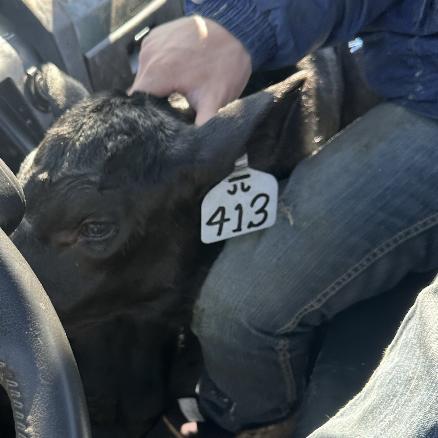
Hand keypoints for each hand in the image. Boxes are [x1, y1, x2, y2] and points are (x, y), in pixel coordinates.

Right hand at [129, 16, 251, 124]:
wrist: (237, 30)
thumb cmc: (226, 65)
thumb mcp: (215, 100)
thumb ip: (203, 125)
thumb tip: (197, 150)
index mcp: (157, 72)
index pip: (136, 102)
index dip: (144, 118)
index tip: (155, 127)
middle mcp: (148, 55)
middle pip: (139, 90)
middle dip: (152, 104)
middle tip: (168, 115)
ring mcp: (151, 42)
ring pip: (144, 75)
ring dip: (156, 88)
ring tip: (173, 95)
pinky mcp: (156, 36)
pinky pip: (150, 60)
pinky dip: (159, 70)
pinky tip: (174, 77)